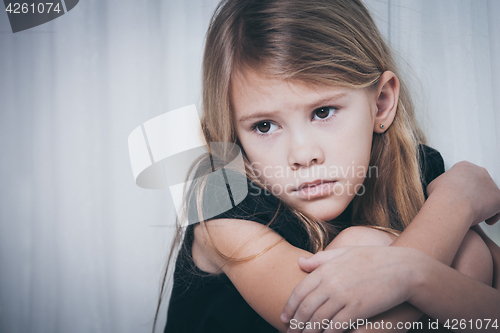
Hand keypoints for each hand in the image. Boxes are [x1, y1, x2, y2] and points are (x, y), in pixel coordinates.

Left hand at [280, 246, 423, 332]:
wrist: (403, 268)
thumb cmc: (374, 259)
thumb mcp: (345, 253)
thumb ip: (320, 259)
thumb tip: (300, 262)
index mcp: (326, 269)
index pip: (300, 291)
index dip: (290, 306)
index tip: (284, 317)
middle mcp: (331, 283)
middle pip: (306, 308)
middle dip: (296, 323)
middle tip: (290, 332)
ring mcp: (344, 296)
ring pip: (318, 320)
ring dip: (308, 332)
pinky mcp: (357, 309)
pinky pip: (336, 327)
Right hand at [426, 161, 499, 225]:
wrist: (451, 204)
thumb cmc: (440, 196)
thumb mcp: (433, 186)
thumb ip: (440, 186)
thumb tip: (438, 193)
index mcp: (464, 167)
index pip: (467, 177)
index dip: (463, 189)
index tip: (460, 197)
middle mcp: (479, 172)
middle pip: (480, 185)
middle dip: (475, 196)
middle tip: (468, 207)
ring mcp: (490, 184)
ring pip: (489, 196)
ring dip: (484, 206)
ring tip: (476, 216)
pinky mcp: (498, 197)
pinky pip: (498, 208)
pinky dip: (493, 215)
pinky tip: (485, 221)